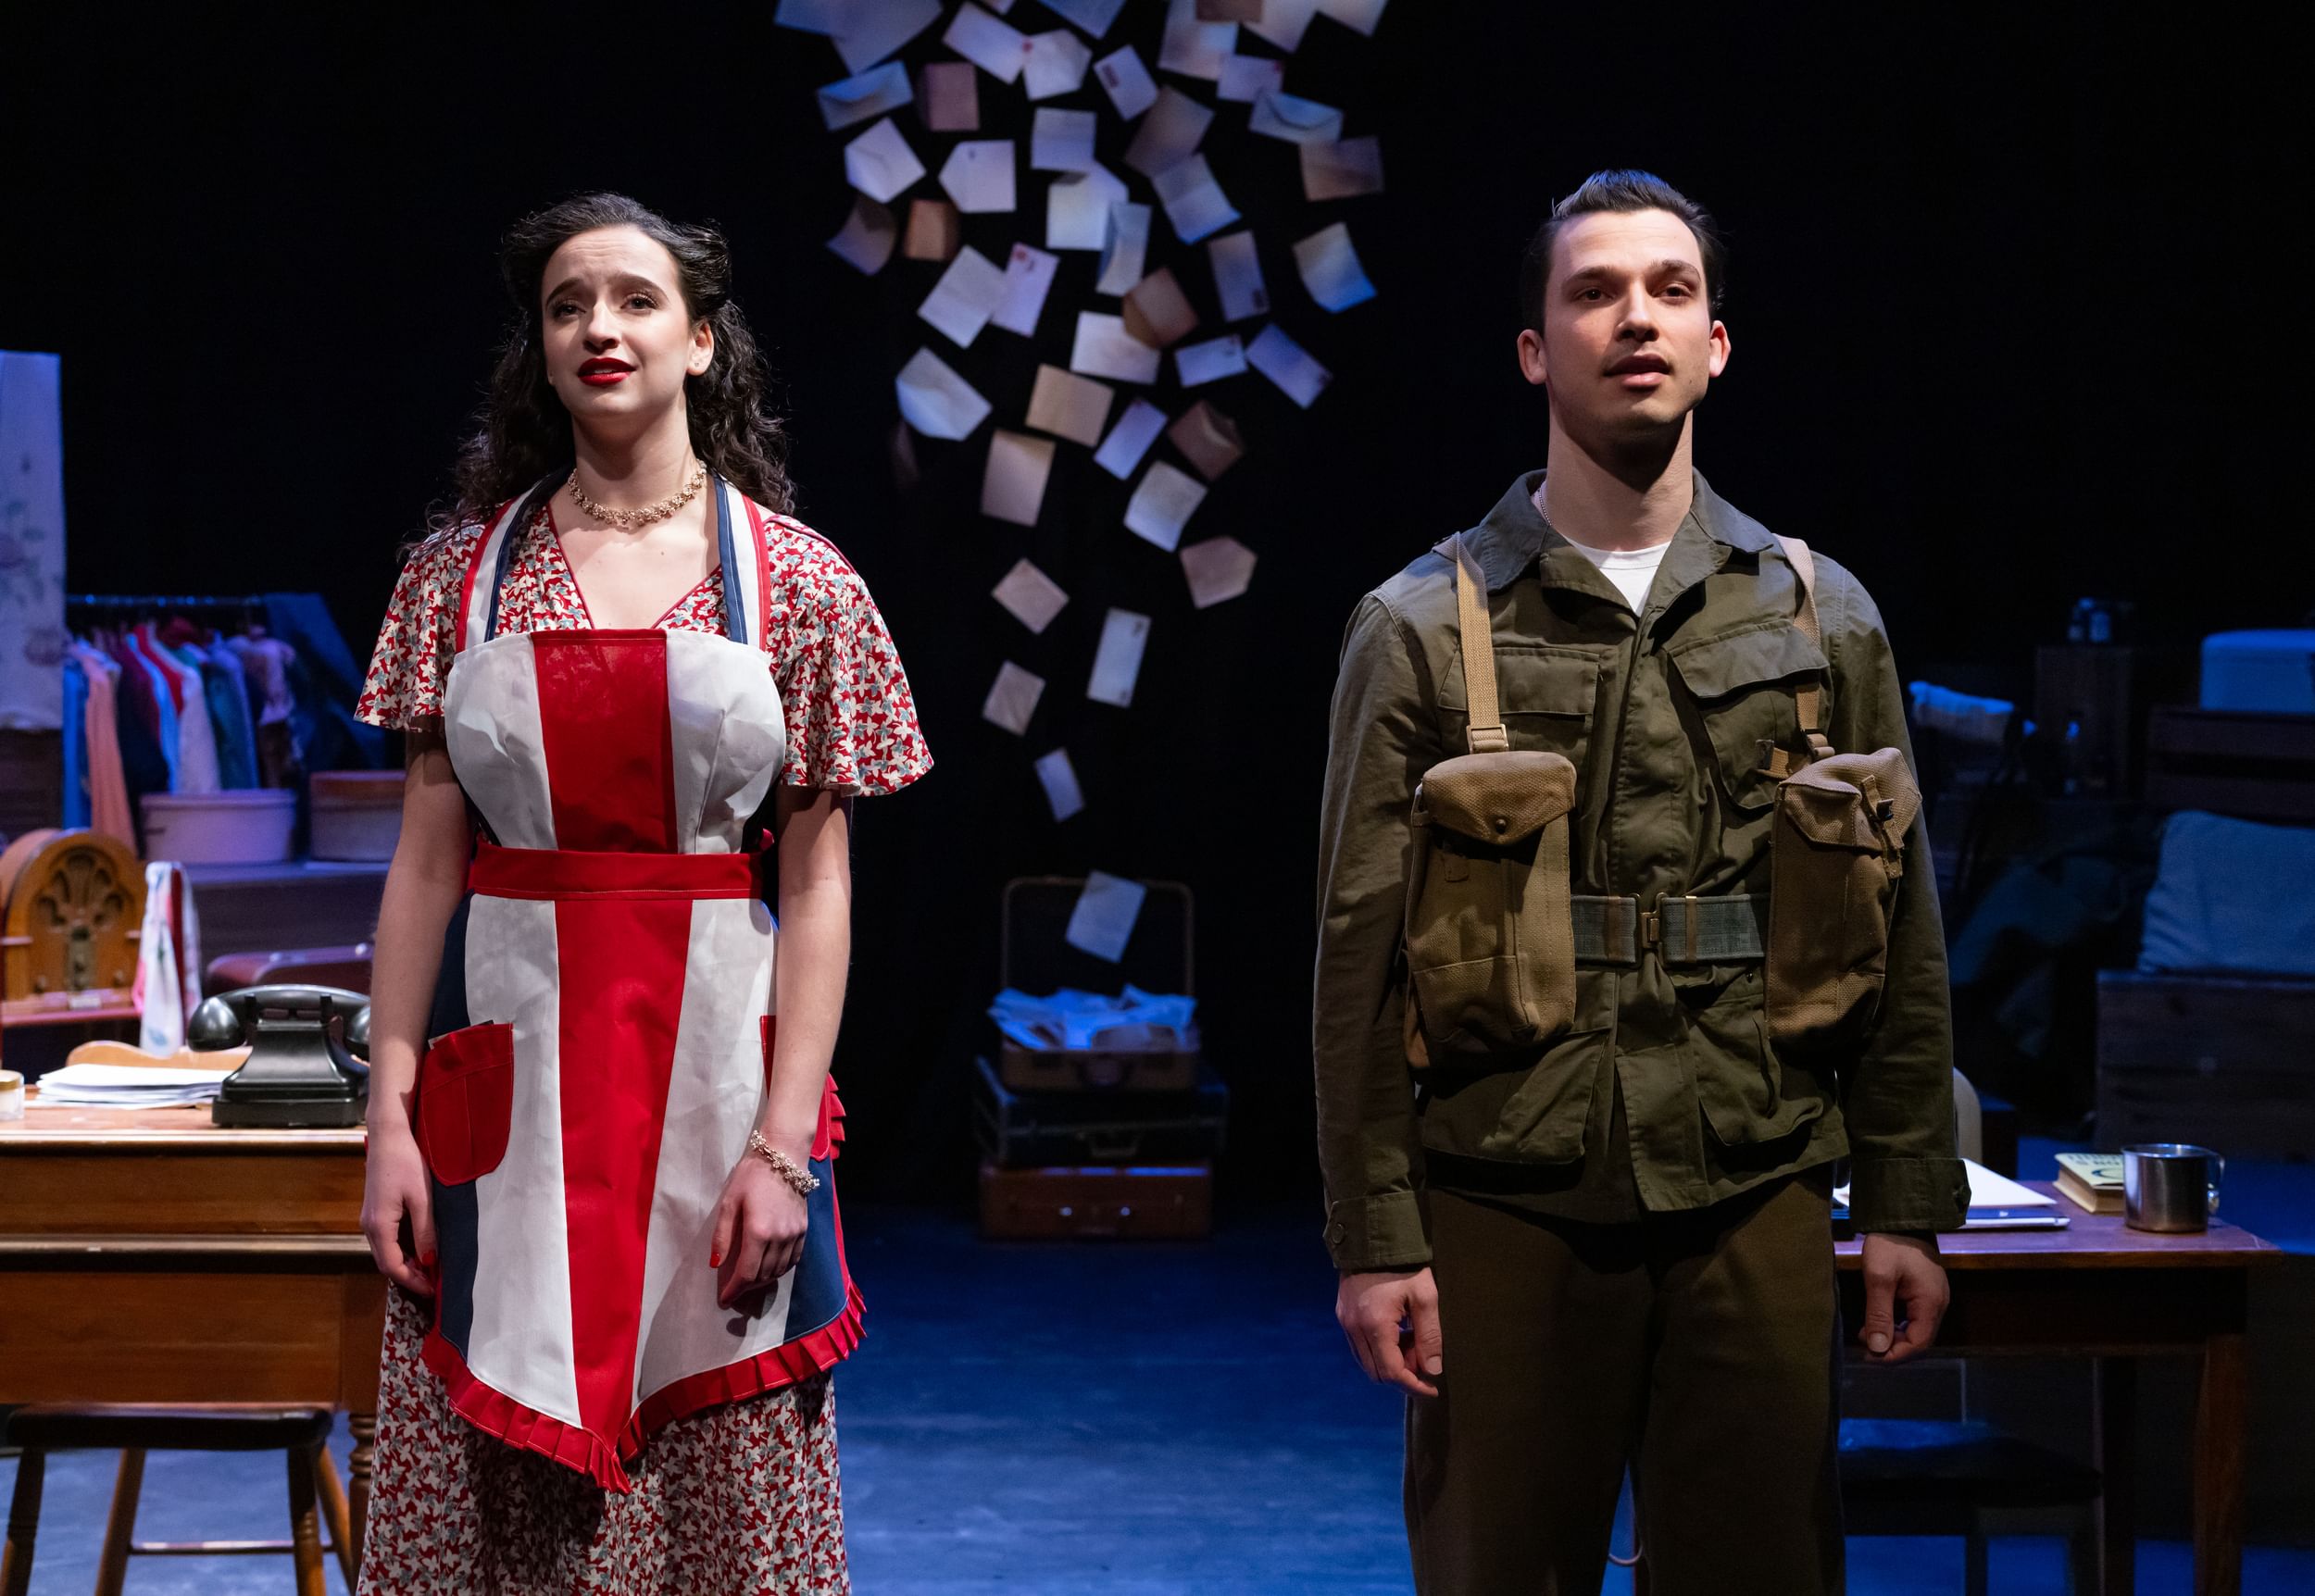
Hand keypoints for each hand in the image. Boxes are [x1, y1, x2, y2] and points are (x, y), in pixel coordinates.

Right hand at [362, 1120, 435, 1295]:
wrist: (388, 1136)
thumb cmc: (406, 1162)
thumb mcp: (422, 1198)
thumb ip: (425, 1231)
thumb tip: (429, 1261)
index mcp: (379, 1226)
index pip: (392, 1266)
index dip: (412, 1281)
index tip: (433, 1290)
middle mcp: (368, 1226)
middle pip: (386, 1262)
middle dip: (409, 1276)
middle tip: (434, 1283)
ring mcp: (369, 1219)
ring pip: (386, 1252)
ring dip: (406, 1263)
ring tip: (431, 1269)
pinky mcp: (374, 1211)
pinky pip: (386, 1239)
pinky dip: (402, 1250)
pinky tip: (420, 1248)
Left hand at [710, 1137, 810, 1307]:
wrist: (784, 1156)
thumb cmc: (751, 1176)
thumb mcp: (729, 1202)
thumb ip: (722, 1235)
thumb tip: (716, 1264)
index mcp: (758, 1231)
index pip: (747, 1273)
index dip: (735, 1290)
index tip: (725, 1299)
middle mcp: (780, 1237)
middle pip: (764, 1275)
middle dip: (747, 1287)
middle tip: (734, 1289)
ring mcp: (795, 1234)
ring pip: (779, 1270)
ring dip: (763, 1280)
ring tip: (750, 1279)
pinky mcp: (804, 1229)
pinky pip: (794, 1260)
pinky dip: (781, 1269)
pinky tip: (771, 1267)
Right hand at [1335, 1267, 1442, 1397]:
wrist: (1373, 1239)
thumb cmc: (1404, 1266)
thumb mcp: (1425, 1297)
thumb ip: (1430, 1336)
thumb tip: (1432, 1370)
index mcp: (1375, 1325)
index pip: (1392, 1372)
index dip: (1414, 1386)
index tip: (1432, 1388)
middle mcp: (1354, 1328)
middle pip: (1377, 1373)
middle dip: (1403, 1375)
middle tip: (1425, 1361)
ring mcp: (1346, 1322)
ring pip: (1367, 1362)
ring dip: (1391, 1363)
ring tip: (1413, 1344)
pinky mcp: (1343, 1315)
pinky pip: (1360, 1347)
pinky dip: (1380, 1350)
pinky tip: (1398, 1333)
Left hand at [1859, 1232, 1948, 1363]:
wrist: (1902, 1216)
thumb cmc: (1890, 1244)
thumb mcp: (1878, 1277)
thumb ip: (1878, 1313)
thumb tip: (1877, 1348)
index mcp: (1931, 1303)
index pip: (1919, 1343)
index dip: (1895, 1354)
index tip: (1870, 1356)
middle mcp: (1938, 1304)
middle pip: (1919, 1339)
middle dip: (1892, 1347)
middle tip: (1864, 1346)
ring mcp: (1933, 1297)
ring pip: (1916, 1329)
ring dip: (1892, 1336)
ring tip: (1866, 1334)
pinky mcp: (1925, 1292)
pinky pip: (1913, 1317)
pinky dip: (1896, 1324)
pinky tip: (1876, 1321)